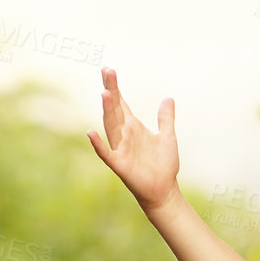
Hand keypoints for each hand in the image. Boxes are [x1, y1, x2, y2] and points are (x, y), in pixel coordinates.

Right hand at [88, 66, 180, 211]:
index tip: (108, 70)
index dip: (114, 87)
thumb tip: (168, 98)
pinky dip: (98, 145)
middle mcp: (124, 135)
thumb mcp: (167, 137)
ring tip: (105, 94)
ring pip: (111, 127)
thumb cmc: (164, 165)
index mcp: (133, 127)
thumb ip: (165, 118)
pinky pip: (106, 154)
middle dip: (111, 91)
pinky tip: (91, 133)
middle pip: (114, 109)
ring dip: (107, 111)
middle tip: (107, 71)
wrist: (165, 190)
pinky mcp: (120, 165)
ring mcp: (120, 149)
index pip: (121, 103)